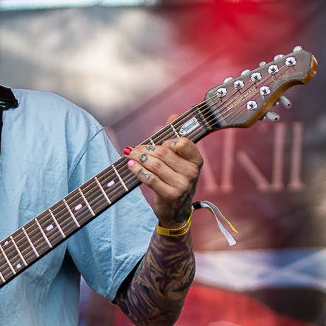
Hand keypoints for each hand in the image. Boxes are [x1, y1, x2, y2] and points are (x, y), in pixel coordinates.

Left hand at [125, 114, 202, 228]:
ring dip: (138, 158)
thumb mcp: (179, 161)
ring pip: (155, 165)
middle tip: (133, 149)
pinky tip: (130, 166)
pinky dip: (138, 170)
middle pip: (164, 153)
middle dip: (145, 149)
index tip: (156, 143)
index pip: (182, 142)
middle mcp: (192, 173)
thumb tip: (173, 115)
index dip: (167, 140)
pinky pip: (150, 178)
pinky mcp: (170, 195)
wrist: (176, 211)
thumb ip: (175, 137)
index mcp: (196, 160)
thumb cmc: (175, 180)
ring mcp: (182, 185)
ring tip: (129, 155)